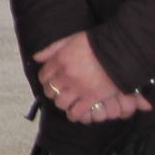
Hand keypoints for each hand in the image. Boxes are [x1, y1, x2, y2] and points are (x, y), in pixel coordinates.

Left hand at [33, 32, 149, 124]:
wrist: (118, 51)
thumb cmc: (95, 43)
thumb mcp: (70, 40)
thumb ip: (52, 49)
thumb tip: (36, 58)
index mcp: (60, 61)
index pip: (44, 75)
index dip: (46, 80)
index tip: (50, 81)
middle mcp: (65, 75)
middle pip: (50, 91)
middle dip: (53, 92)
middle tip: (59, 92)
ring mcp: (77, 88)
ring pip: (61, 103)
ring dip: (62, 103)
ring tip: (68, 102)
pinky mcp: (90, 98)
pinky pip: (76, 112)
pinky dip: (74, 115)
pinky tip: (76, 113)